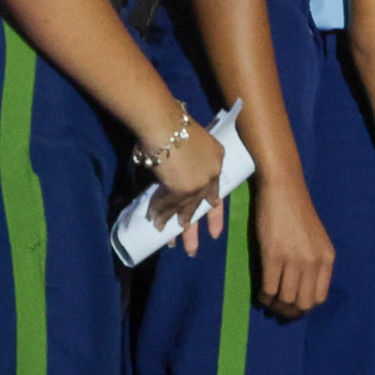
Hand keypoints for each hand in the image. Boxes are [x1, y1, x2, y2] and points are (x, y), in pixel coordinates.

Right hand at [142, 115, 226, 254]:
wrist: (165, 123)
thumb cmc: (173, 125)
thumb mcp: (190, 142)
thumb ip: (187, 160)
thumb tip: (173, 175)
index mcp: (217, 160)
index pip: (217, 192)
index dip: (214, 212)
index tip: (215, 231)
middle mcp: (211, 175)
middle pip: (201, 207)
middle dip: (195, 230)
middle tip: (193, 251)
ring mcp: (197, 184)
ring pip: (185, 211)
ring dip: (177, 231)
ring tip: (173, 247)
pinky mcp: (180, 188)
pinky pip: (167, 206)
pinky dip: (159, 214)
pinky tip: (156, 225)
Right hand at [253, 180, 336, 319]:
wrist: (283, 189)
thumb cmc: (296, 212)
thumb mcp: (315, 240)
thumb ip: (313, 262)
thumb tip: (301, 288)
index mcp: (327, 259)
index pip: (320, 297)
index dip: (305, 307)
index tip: (293, 306)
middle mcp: (314, 262)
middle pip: (304, 303)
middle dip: (289, 312)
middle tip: (277, 310)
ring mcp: (295, 260)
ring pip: (286, 299)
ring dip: (275, 306)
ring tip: (267, 302)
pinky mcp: (274, 256)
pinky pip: (269, 289)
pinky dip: (264, 297)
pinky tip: (261, 294)